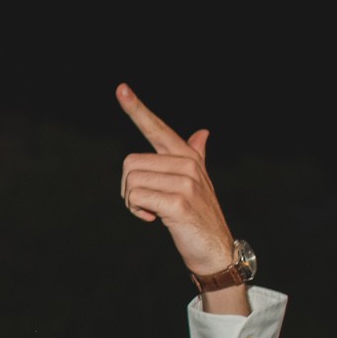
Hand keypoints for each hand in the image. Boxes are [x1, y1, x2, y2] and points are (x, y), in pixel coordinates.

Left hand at [116, 84, 237, 277]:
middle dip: (127, 188)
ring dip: (133, 203)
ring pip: (130, 182)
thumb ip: (196, 155)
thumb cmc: (199, 215)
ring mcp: (185, 182)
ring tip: (152, 212)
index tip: (121, 88)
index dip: (137, 108)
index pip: (157, 127)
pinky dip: (138, 212)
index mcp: (187, 155)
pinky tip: (154, 219)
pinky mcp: (179, 202)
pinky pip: (137, 198)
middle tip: (145, 204)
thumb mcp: (197, 182)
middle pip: (129, 164)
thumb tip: (202, 133)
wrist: (215, 249)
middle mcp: (187, 163)